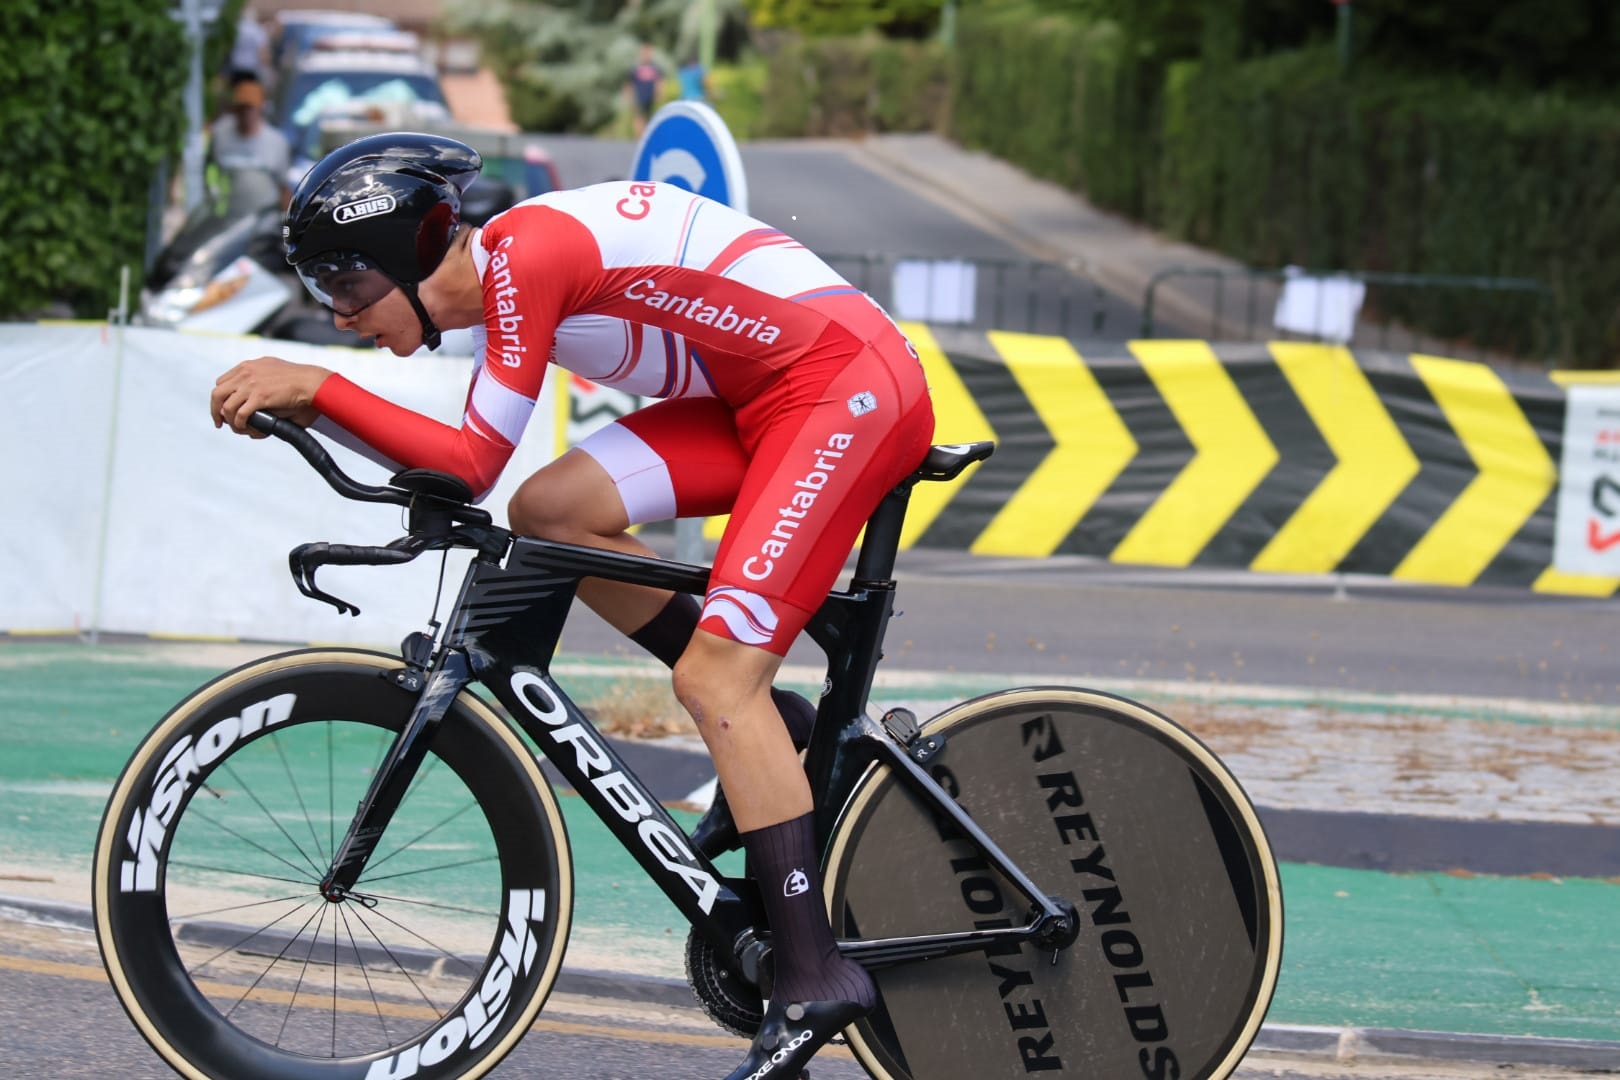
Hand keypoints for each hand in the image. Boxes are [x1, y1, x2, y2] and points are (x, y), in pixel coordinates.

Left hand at [211, 357, 328, 436]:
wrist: (312, 383)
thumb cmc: (300, 380)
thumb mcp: (274, 371)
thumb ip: (261, 379)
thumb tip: (255, 397)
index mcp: (248, 366)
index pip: (222, 382)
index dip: (220, 398)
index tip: (223, 408)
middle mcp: (245, 373)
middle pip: (217, 393)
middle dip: (215, 410)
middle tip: (220, 423)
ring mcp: (251, 384)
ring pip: (226, 406)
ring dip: (229, 421)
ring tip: (237, 429)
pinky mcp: (259, 397)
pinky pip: (240, 414)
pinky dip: (240, 424)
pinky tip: (246, 428)